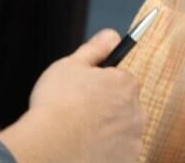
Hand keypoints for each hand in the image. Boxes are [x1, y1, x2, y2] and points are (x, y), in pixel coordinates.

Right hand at [0, 30, 143, 162]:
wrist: (48, 147)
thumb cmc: (56, 105)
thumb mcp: (70, 65)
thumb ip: (95, 48)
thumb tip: (112, 34)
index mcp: (126, 84)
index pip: (121, 83)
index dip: (100, 89)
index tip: (84, 97)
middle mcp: (137, 111)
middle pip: (124, 108)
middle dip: (106, 112)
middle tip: (79, 118)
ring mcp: (133, 139)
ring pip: (122, 133)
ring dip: (107, 134)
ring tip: (79, 137)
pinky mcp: (127, 160)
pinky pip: (119, 155)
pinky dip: (106, 154)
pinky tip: (85, 152)